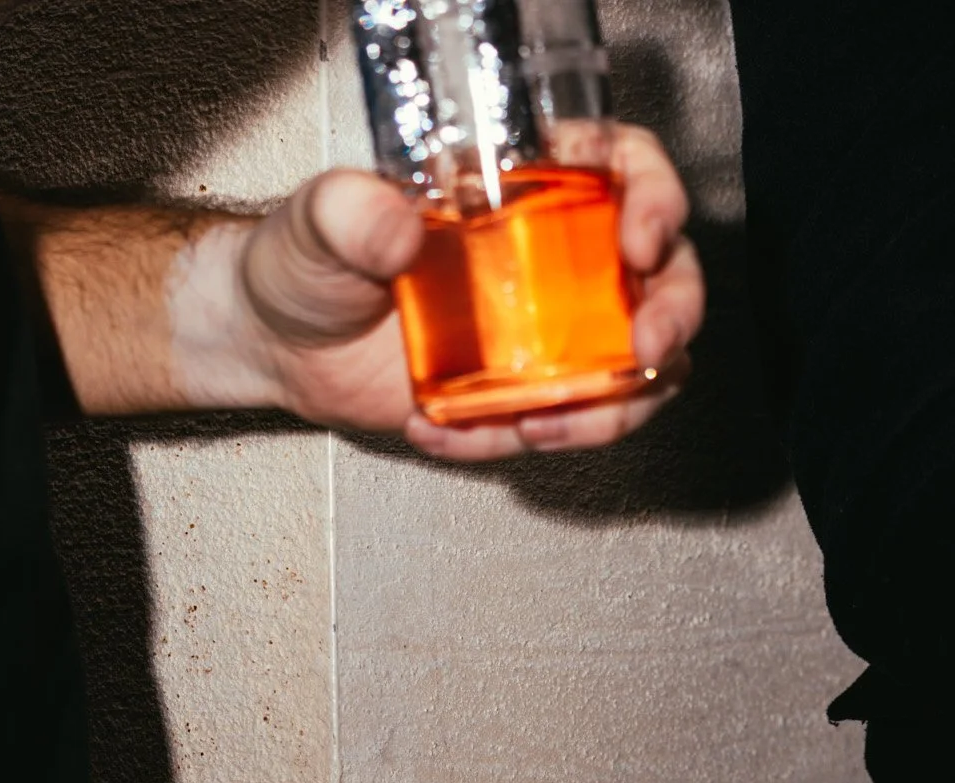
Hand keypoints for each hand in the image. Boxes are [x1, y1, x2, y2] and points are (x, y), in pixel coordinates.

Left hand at [237, 126, 702, 460]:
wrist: (282, 344)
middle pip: (663, 276)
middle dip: (672, 315)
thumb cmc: (306, 258)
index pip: (624, 167)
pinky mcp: (526, 396)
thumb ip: (350, 211)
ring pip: (636, 369)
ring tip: (537, 426)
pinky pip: (560, 427)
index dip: (655, 197)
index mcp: (527, 186)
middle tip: (645, 350)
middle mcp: (556, 257)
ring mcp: (550, 333)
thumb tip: (398, 225)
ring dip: (611, 407)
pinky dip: (514, 443)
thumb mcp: (318, 219)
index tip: (641, 238)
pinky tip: (444, 430)